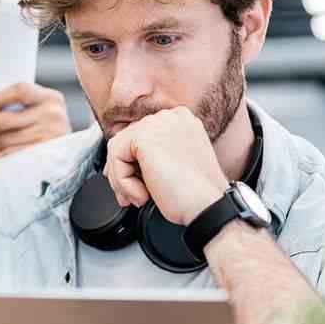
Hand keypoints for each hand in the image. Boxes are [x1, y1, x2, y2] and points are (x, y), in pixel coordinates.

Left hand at [0, 83, 72, 168]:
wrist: (68, 154)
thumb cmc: (45, 126)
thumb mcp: (32, 108)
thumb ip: (4, 99)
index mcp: (50, 98)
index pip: (19, 90)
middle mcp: (52, 115)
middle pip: (4, 119)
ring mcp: (49, 135)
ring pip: (4, 139)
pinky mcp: (43, 154)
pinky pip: (10, 155)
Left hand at [103, 107, 229, 225]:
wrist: (209, 206)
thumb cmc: (197, 195)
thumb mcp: (174, 165)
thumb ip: (153, 154)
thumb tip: (123, 160)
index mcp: (180, 121)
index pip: (141, 136)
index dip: (130, 163)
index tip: (133, 185)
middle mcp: (169, 117)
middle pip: (126, 140)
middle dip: (122, 172)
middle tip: (130, 197)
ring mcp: (157, 124)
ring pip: (117, 149)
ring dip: (121, 180)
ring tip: (138, 198)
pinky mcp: (143, 137)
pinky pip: (115, 158)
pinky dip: (122, 182)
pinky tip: (142, 196)